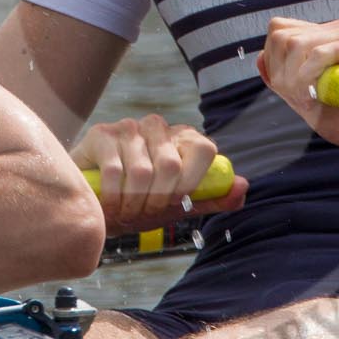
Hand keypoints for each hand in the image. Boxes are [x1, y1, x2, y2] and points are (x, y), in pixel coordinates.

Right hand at [73, 116, 246, 231]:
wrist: (94, 201)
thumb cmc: (140, 201)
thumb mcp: (178, 206)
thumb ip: (212, 198)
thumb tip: (244, 185)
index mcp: (182, 138)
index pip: (204, 148)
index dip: (192, 182)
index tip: (175, 202)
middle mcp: (158, 126)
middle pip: (171, 165)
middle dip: (157, 200)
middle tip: (143, 212)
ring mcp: (129, 127)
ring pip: (142, 171)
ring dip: (133, 203)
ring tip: (125, 211)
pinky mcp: (102, 134)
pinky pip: (116, 171)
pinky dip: (113, 198)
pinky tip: (108, 205)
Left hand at [256, 17, 338, 162]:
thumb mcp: (301, 95)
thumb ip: (281, 77)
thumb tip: (260, 58)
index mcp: (323, 36)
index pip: (280, 28)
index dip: (273, 58)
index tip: (285, 85)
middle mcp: (337, 29)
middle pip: (283, 35)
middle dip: (280, 69)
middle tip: (295, 95)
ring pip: (298, 43)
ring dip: (293, 76)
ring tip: (305, 96)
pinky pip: (319, 53)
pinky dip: (308, 76)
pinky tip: (313, 94)